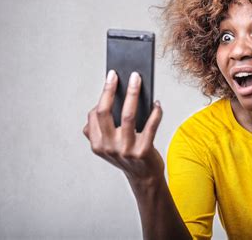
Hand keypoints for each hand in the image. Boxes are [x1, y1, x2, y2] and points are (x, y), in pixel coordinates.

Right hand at [82, 70, 163, 186]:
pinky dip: (155, 112)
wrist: (144, 177)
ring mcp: (125, 150)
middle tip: (118, 74)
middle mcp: (108, 147)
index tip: (111, 77)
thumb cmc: (128, 155)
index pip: (95, 114)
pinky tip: (157, 103)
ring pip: (128, 115)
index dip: (104, 94)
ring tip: (137, 80)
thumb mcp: (108, 145)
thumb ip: (101, 128)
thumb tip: (106, 99)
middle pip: (105, 112)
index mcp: (97, 144)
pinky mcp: (143, 151)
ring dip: (133, 94)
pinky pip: (150, 126)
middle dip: (110, 89)